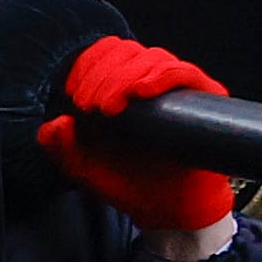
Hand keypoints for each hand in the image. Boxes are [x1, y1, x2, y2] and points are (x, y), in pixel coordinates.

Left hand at [37, 36, 234, 239]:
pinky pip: (185, 73)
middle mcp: (151, 81)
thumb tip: (56, 122)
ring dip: (124, 76)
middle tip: (90, 105)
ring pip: (151, 57)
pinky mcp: (205, 98)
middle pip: (126, 51)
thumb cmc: (131, 184)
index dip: (87, 65)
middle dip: (101, 75)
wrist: (169, 211)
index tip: (74, 94)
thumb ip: (61, 148)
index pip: (106, 51)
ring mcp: (179, 88)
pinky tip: (141, 91)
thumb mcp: (84, 169)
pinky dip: (160, 76)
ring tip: (109, 107)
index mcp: (122, 86)